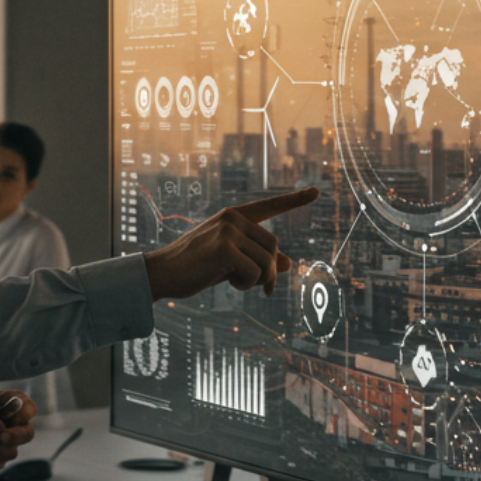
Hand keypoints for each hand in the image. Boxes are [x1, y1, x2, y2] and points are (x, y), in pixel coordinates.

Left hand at [0, 391, 37, 467]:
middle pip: (27, 434)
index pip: (29, 408)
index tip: (11, 417)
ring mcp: (7, 440)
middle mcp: (14, 423)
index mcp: (14, 404)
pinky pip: (1, 463)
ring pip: (13, 452)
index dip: (24, 414)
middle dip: (14, 437)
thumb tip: (2, 429)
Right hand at [143, 188, 318, 299]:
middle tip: (262, 289)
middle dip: (270, 271)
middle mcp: (233, 218)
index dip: (295, 200)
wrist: (163, 274)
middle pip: (274, 246)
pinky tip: (228, 282)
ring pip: (267, 261)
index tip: (317, 191)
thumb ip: (257, 259)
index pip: (269, 206)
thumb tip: (289, 264)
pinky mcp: (225, 248)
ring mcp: (228, 231)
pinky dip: (248, 284)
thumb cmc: (195, 267)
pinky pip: (255, 272)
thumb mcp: (230, 262)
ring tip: (237, 283)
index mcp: (234, 217)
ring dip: (258, 280)